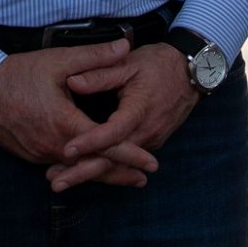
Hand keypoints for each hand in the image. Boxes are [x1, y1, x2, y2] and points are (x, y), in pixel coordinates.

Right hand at [0, 40, 154, 187]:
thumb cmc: (19, 73)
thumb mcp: (59, 61)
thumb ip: (95, 57)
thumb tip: (125, 46)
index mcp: (65, 124)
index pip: (106, 145)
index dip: (131, 155)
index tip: (152, 163)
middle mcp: (54, 146)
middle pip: (94, 167)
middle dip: (120, 174)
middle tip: (144, 179)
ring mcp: (40, 154)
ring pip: (76, 169)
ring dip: (100, 173)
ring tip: (123, 178)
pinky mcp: (30, 155)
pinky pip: (59, 166)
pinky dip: (78, 169)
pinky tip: (89, 168)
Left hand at [48, 43, 200, 191]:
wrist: (191, 71)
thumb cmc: (158, 64)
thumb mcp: (128, 63)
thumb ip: (100, 74)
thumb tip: (72, 82)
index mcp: (139, 111)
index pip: (113, 133)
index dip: (90, 142)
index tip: (67, 150)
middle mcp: (146, 132)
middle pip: (113, 159)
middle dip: (83, 172)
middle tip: (56, 183)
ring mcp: (151, 140)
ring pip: (118, 163)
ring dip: (90, 172)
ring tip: (61, 181)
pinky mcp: (151, 141)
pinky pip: (126, 159)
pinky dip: (105, 166)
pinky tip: (84, 171)